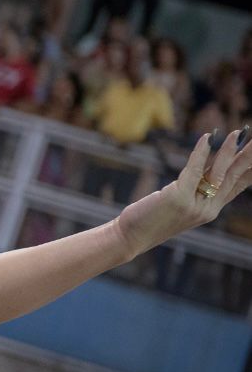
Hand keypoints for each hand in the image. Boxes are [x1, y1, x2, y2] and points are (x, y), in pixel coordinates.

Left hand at [114, 129, 250, 257]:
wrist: (131, 238)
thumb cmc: (151, 220)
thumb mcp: (179, 204)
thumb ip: (194, 190)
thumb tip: (205, 170)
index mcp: (210, 210)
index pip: (238, 186)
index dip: (250, 169)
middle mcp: (208, 209)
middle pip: (234, 177)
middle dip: (248, 156)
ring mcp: (195, 205)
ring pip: (217, 172)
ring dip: (229, 150)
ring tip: (239, 132)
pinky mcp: (179, 198)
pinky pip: (194, 171)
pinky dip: (201, 152)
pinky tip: (208, 138)